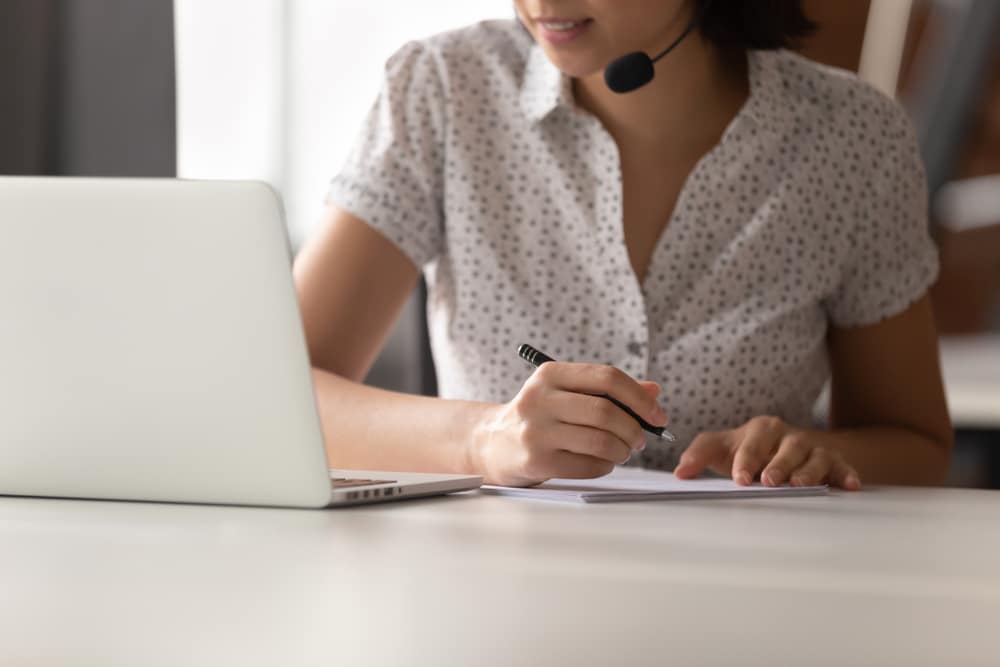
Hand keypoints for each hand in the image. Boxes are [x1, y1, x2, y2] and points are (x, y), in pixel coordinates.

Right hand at [473, 362, 667, 485]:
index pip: (606, 377)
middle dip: (633, 429)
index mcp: (550, 374)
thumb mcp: (566, 394)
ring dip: (622, 450)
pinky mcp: (536, 460)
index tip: (657, 415)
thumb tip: (653, 391)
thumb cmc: (539, 417)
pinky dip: (605, 466)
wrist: (492, 444)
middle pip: (605, 411)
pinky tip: (602, 463)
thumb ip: (607, 390)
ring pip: (600, 441)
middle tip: (640, 439)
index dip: (639, 397)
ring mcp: (536, 430)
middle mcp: (540, 398)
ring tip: (622, 452)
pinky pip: (588, 465)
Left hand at [673, 416, 861, 490]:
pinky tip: (849, 486)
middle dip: (778, 465)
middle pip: (787, 448)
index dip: (746, 460)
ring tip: (800, 487)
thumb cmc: (750, 453)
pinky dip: (847, 475)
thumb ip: (700, 456)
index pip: (752, 443)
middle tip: (769, 482)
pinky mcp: (834, 463)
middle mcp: (789, 437)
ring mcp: (813, 449)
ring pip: (815, 457)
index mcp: (760, 430)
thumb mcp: (724, 450)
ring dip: (808, 472)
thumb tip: (680, 473)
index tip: (740, 479)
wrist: (786, 451)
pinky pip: (842, 467)